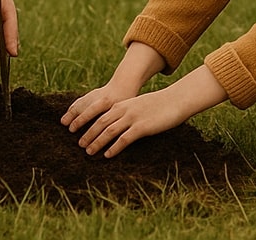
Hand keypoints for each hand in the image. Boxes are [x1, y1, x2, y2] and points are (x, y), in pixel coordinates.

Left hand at [69, 89, 194, 157]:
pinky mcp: (142, 127)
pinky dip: (114, 148)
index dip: (88, 124)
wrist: (176, 100)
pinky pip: (124, 139)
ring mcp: (133, 118)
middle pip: (101, 123)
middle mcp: (124, 110)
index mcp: (123, 104)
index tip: (80, 132)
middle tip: (79, 145)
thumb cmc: (160, 104)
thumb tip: (121, 123)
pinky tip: (108, 155)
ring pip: (109, 131)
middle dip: (89, 134)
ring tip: (89, 152)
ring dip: (97, 142)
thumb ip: (129, 112)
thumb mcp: (140, 105)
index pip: (100, 115)